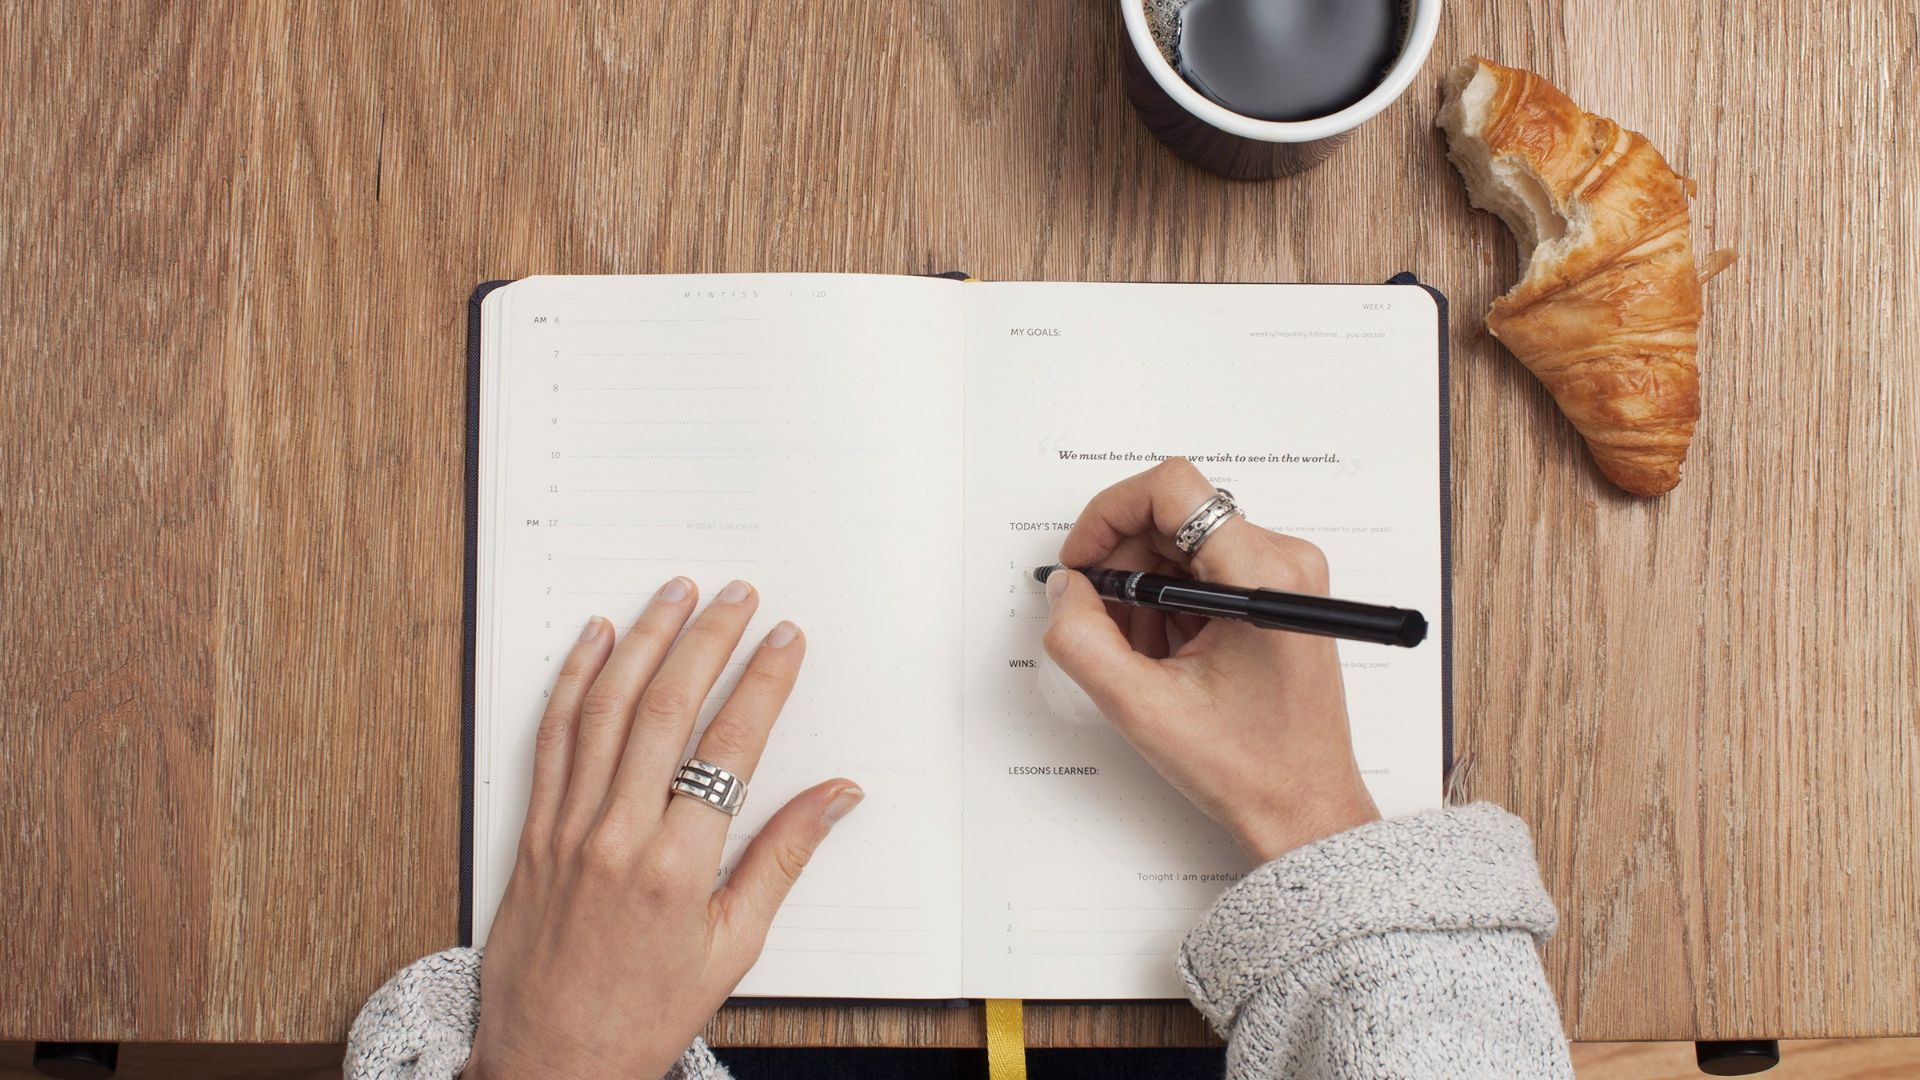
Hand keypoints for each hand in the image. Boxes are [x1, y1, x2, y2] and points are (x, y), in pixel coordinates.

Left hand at [465, 578, 863, 1079]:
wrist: (550, 1061)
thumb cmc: (645, 1014)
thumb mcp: (734, 947)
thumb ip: (783, 858)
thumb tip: (837, 796)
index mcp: (678, 867)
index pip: (730, 747)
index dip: (762, 683)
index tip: (785, 640)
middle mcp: (618, 836)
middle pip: (666, 709)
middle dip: (707, 641)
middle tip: (737, 596)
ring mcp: (568, 828)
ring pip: (606, 709)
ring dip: (643, 641)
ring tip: (674, 594)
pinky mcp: (532, 830)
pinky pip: (552, 737)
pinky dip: (573, 681)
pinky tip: (595, 640)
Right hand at [1043, 459, 1378, 862]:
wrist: (1304, 809)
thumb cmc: (1251, 767)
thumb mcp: (1143, 708)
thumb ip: (1084, 640)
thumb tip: (1066, 589)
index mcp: (1262, 575)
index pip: (1172, 489)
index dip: (1110, 514)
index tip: (1083, 561)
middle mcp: (1284, 561)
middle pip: (1173, 516)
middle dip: (1124, 565)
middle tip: (1102, 623)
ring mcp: (1284, 577)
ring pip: (1184, 545)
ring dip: (1145, 591)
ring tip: (1143, 655)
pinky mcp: (1278, 595)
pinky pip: (1204, 570)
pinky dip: (1170, 605)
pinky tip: (1167, 657)